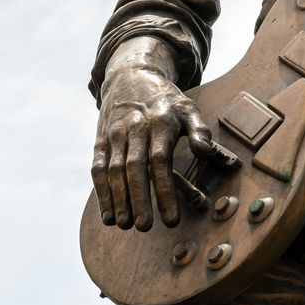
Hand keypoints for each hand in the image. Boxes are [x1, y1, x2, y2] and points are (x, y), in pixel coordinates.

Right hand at [91, 40, 236, 231]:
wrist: (131, 76)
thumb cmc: (166, 100)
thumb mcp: (188, 107)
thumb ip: (200, 130)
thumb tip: (206, 153)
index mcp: (161, 121)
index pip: (161, 160)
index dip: (165, 191)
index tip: (172, 219)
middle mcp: (135, 128)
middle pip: (135, 168)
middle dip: (140, 199)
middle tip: (145, 227)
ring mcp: (115, 134)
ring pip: (114, 170)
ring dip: (119, 199)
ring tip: (126, 225)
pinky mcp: (100, 141)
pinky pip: (98, 169)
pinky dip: (102, 193)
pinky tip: (108, 216)